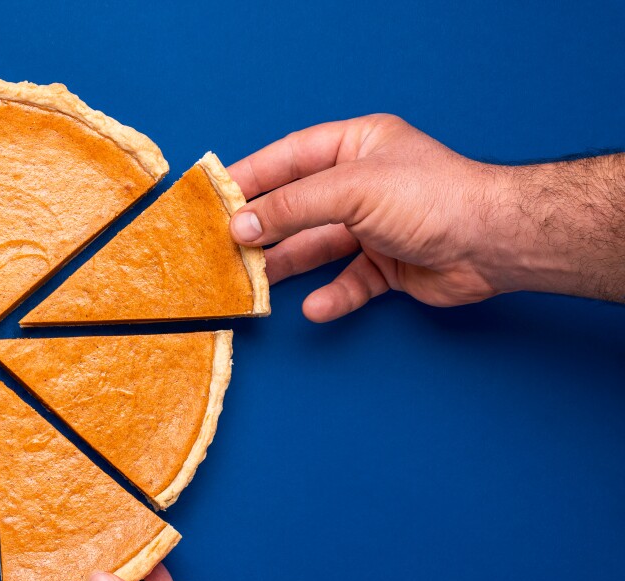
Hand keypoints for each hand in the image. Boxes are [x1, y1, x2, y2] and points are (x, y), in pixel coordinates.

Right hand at [225, 114, 516, 321]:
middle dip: (263, 228)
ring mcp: (375, 226)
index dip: (250, 176)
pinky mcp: (389, 265)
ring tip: (253, 283)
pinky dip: (332, 296)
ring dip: (288, 265)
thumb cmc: (432, 198)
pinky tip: (315, 308)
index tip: (213, 196)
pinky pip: (349, 281)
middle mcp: (363, 183)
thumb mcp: (350, 191)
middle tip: (223, 246)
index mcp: (357, 145)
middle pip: (298, 205)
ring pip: (317, 246)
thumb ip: (290, 207)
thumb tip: (240, 225)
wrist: (494, 242)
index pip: (290, 157)